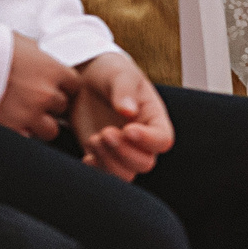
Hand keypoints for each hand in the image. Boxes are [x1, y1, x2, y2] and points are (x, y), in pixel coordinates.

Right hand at [0, 35, 79, 139]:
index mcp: (53, 71)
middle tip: (31, 99)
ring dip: (40, 124)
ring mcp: (31, 113)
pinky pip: (28, 139)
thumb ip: (40, 55)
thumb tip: (43, 57)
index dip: (62, 87)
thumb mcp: (24, 44)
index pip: (74, 85)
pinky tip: (12, 124)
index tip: (50, 86)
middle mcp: (47, 93)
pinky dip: (22, 134)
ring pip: (50, 129)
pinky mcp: (12, 128)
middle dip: (50, 105)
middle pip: (62, 107)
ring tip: (23, 115)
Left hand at [72, 52, 173, 178]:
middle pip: (145, 162)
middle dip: (124, 152)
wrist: (84, 80)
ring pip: (126, 174)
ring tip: (94, 139)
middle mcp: (141, 139)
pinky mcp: (101, 156)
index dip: (148, 140)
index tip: (128, 129)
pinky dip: (95, 171)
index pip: (163, 140)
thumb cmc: (109, 73)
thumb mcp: (119, 73)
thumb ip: (124, 90)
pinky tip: (86, 156)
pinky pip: (104, 175)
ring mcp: (121, 150)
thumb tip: (128, 111)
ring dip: (109, 162)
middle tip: (105, 132)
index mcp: (153, 118)